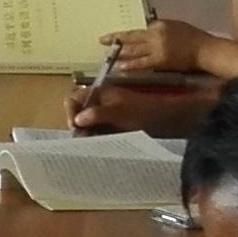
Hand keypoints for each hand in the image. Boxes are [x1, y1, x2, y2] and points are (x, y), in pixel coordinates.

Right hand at [68, 79, 214, 133]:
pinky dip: (96, 137)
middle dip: (78, 125)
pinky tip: (100, 143)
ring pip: (88, 123)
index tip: (75, 127)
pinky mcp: (114, 124)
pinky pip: (98, 131)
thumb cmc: (143, 112)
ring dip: (87, 133)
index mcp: (100, 92)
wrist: (167, 119)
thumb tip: (77, 120)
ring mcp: (107, 113)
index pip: (73, 98)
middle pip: (78, 112)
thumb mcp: (119, 112)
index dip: (70, 112)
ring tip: (93, 143)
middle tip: (84, 139)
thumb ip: (97, 114)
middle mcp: (100, 101)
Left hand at [106, 20, 211, 73]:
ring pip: (133, 50)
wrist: (206, 50)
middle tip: (102, 40)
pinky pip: (141, 63)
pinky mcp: (159, 60)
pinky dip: (130, 65)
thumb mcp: (177, 27)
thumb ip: (161, 30)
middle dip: (116, 39)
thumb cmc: (195, 39)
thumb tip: (149, 32)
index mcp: (160, 24)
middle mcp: (155, 34)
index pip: (140, 29)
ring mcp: (156, 47)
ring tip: (107, 54)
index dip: (128, 34)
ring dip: (119, 52)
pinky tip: (120, 67)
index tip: (118, 36)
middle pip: (132, 37)